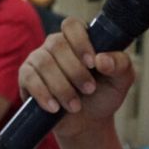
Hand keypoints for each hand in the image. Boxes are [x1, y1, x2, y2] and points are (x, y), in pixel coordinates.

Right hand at [18, 17, 135, 138]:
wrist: (87, 123)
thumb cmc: (103, 95)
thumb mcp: (121, 80)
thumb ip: (120, 64)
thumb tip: (102, 59)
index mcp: (78, 38)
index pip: (72, 25)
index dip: (80, 42)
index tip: (92, 63)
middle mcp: (56, 45)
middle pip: (57, 45)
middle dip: (75, 71)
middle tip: (89, 90)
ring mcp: (38, 59)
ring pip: (44, 63)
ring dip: (61, 86)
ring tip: (75, 105)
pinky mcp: (27, 77)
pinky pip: (29, 78)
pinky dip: (44, 94)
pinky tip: (55, 107)